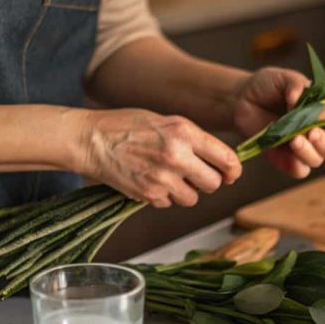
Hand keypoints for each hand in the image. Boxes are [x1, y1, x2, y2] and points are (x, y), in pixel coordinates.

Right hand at [77, 108, 241, 207]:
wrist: (91, 140)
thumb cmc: (126, 126)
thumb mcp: (165, 120)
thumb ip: (193, 138)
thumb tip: (219, 159)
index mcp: (184, 132)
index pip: (225, 158)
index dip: (233, 169)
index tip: (231, 173)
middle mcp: (177, 156)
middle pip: (213, 183)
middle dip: (207, 181)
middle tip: (195, 174)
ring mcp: (162, 179)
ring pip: (192, 198)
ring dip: (185, 191)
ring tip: (167, 175)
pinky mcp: (148, 195)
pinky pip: (169, 203)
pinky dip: (164, 196)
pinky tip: (150, 179)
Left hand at [232, 67, 324, 178]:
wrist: (240, 98)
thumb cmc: (266, 86)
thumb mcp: (283, 78)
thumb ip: (297, 86)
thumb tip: (300, 101)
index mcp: (322, 115)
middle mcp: (315, 134)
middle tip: (311, 132)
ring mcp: (299, 149)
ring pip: (317, 161)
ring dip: (310, 152)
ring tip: (294, 140)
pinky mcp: (283, 159)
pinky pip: (299, 171)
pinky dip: (297, 164)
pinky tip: (288, 151)